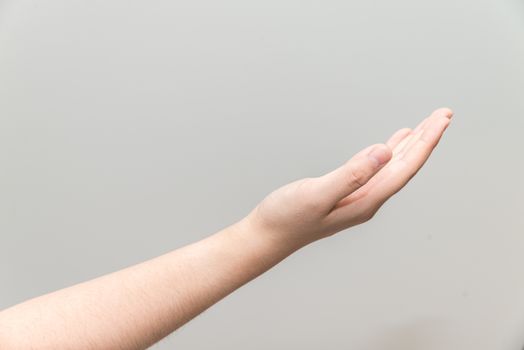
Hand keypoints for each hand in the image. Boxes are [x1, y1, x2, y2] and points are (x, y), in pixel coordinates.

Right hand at [246, 108, 452, 249]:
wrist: (267, 235)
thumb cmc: (286, 217)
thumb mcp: (317, 194)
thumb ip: (352, 175)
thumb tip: (384, 152)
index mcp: (366, 201)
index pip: (404, 168)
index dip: (425, 143)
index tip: (442, 120)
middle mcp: (367, 201)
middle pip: (404, 166)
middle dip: (426, 140)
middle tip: (444, 114)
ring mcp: (357, 197)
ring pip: (392, 167)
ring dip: (411, 146)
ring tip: (427, 126)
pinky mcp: (345, 193)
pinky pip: (375, 170)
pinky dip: (387, 153)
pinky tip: (391, 145)